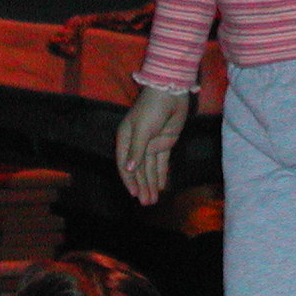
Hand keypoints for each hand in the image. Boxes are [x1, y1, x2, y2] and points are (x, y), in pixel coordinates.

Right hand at [115, 87, 189, 204]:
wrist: (170, 92)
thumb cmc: (151, 108)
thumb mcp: (141, 130)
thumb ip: (136, 151)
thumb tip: (128, 170)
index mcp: (125, 138)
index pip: (125, 164)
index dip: (129, 180)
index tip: (135, 194)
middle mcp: (136, 143)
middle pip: (138, 169)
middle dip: (142, 186)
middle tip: (147, 203)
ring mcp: (151, 144)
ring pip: (150, 168)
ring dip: (151, 183)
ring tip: (153, 200)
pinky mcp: (165, 142)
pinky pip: (161, 162)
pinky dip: (161, 174)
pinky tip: (161, 186)